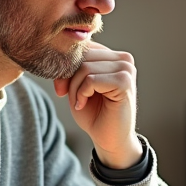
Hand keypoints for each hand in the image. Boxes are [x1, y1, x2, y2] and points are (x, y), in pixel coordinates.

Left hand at [53, 42, 143, 169]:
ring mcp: (126, 69)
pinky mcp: (125, 82)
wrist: (109, 138)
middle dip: (68, 77)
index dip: (66, 66)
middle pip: (83, 56)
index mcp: (113, 56)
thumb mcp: (76, 85)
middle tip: (68, 96)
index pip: (83, 47)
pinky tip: (83, 104)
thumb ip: (72, 66)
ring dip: (75, 88)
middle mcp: (123, 59)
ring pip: (85, 68)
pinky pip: (91, 79)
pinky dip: (81, 94)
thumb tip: (59, 55)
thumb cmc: (94, 112)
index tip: (61, 88)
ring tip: (80, 102)